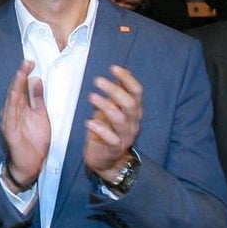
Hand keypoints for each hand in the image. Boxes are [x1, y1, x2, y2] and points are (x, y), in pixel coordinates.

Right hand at [0, 60, 49, 188]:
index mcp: (19, 108)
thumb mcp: (41, 117)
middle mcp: (11, 111)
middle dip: (20, 76)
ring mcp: (8, 120)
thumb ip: (38, 100)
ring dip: (16, 86)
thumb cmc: (34, 142)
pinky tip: (15, 95)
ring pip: (11, 100)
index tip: (30, 62)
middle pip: (14, 90)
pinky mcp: (8, 131)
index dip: (24, 75)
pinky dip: (12, 105)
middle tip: (27, 62)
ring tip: (21, 73)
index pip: (21, 88)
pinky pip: (10, 116)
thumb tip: (37, 79)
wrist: (28, 166)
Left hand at [84, 65, 142, 179]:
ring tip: (91, 97)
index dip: (127, 79)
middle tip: (97, 80)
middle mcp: (133, 122)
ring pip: (121, 120)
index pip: (137, 92)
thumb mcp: (113, 108)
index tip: (113, 68)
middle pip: (130, 104)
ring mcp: (125, 136)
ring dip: (106, 106)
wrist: (107, 159)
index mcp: (133, 111)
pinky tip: (89, 122)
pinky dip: (100, 129)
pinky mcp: (114, 149)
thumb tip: (121, 70)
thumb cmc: (108, 129)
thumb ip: (118, 92)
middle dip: (115, 91)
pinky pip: (111, 139)